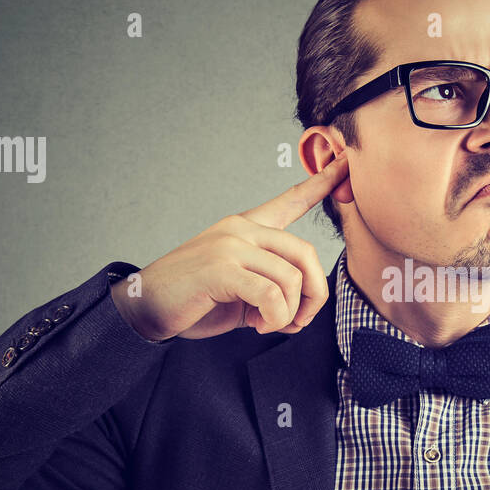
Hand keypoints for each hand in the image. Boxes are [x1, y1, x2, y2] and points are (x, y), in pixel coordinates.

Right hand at [110, 153, 350, 339]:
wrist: (145, 306)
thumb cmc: (194, 298)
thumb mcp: (241, 289)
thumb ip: (271, 286)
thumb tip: (302, 309)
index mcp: (246, 228)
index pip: (289, 200)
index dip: (320, 183)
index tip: (343, 165)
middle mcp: (241, 229)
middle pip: (305, 254)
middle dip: (313, 294)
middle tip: (297, 320)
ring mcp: (231, 246)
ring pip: (291, 278)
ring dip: (289, 313)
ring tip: (267, 324)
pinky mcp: (222, 268)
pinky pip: (273, 295)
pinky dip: (275, 318)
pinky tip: (258, 324)